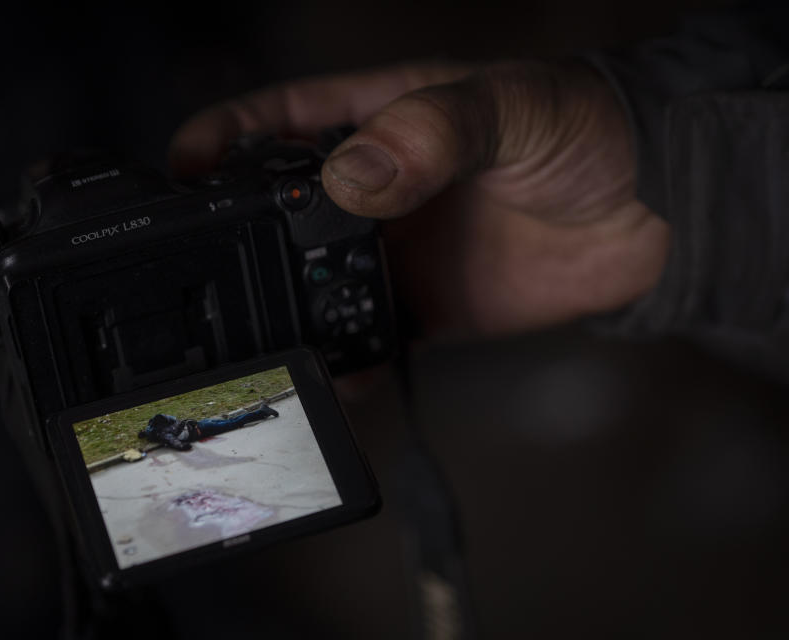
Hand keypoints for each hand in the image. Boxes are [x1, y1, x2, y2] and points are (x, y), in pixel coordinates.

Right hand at [168, 60, 669, 335]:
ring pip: (309, 282)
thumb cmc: (583, 130)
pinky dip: (341, 361)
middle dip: (235, 239)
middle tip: (208, 271)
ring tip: (258, 337)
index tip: (178, 170)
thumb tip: (351, 178)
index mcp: (373, 120)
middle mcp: (369, 189)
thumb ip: (430, 134)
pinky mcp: (418, 307)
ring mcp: (388, 251)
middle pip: (274, 212)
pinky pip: (363, 338)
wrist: (647, 213)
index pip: (273, 121)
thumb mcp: (507, 107)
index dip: (217, 140)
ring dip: (282, 308)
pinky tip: (329, 377)